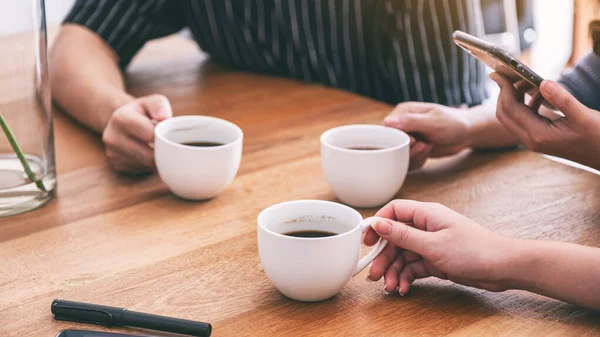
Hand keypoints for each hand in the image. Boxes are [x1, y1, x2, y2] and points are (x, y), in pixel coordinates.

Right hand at [102, 94, 171, 173]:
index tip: (170, 136)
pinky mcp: (116, 165)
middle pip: (148, 155)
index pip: (150, 135)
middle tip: (169, 146)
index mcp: (120, 118)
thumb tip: (164, 118)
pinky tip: (148, 154)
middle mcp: (112, 137)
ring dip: (156, 160)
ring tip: (157, 148)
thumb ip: (160, 106)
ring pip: (145, 165)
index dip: (164, 138)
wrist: (122, 122)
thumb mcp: (152, 102)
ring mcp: (112, 153)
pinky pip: (140, 170)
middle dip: (162, 153)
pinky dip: (148, 165)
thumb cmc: (142, 112)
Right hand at [364, 200, 514, 294]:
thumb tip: (378, 223)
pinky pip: (414, 267)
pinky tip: (403, 287)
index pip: (393, 212)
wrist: (503, 268)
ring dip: (393, 271)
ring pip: (403, 255)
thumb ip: (403, 235)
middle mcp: (427, 227)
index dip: (378, 225)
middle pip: (395, 238)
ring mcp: (431, 244)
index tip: (367, 242)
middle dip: (383, 257)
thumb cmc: (475, 250)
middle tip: (374, 274)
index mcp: (426, 214)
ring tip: (390, 286)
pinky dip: (406, 277)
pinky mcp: (436, 259)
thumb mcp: (433, 244)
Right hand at [383, 103, 470, 169]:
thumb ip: (410, 122)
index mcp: (402, 112)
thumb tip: (386, 122)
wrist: (466, 134)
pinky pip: (405, 161)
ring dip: (414, 156)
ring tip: (428, 147)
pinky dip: (416, 162)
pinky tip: (427, 154)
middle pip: (390, 144)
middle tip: (425, 145)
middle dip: (408, 150)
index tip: (414, 140)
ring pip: (397, 155)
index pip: (386, 129)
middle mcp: (401, 125)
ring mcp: (405, 137)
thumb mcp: (433, 122)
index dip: (397, 139)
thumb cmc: (453, 123)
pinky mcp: (411, 149)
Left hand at [491, 73, 599, 169]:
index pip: (510, 109)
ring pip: (513, 117)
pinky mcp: (540, 138)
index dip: (503, 89)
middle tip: (507, 74)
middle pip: (504, 114)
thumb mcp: (583, 116)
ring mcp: (534, 141)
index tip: (499, 72)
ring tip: (527, 81)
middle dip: (503, 93)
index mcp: (538, 135)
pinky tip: (541, 95)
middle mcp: (531, 140)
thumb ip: (561, 99)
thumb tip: (543, 82)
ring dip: (515, 98)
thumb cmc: (599, 138)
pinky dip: (527, 105)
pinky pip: (525, 120)